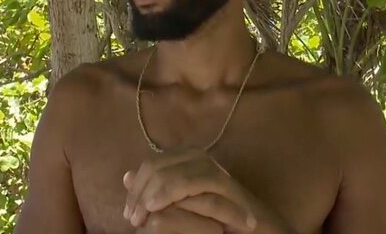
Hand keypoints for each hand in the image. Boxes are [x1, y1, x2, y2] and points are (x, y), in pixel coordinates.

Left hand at [123, 148, 292, 233]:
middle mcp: (200, 159)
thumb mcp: (178, 207)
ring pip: (173, 172)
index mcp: (187, 160)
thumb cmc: (216, 221)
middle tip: (133, 219)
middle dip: (140, 192)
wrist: (259, 231)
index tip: (128, 212)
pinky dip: (172, 193)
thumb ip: (156, 191)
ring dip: (153, 195)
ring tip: (143, 217)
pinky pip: (195, 183)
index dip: (135, 187)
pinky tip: (157, 209)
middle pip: (158, 165)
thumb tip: (126, 176)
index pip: (151, 164)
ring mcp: (215, 171)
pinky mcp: (227, 187)